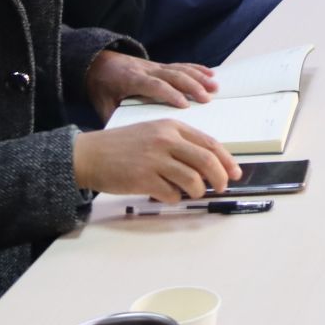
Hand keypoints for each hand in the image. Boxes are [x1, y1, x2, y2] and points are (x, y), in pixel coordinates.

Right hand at [71, 118, 239, 202]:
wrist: (89, 154)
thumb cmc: (122, 146)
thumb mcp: (154, 133)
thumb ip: (179, 143)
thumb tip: (208, 165)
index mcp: (172, 127)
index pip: (210, 143)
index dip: (227, 160)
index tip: (235, 172)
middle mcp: (166, 140)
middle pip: (207, 161)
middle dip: (220, 177)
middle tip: (221, 187)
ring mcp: (155, 160)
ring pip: (192, 180)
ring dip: (197, 191)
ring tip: (192, 193)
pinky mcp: (143, 179)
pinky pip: (171, 194)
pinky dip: (174, 198)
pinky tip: (166, 194)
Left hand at [84, 51, 216, 121]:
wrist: (98, 64)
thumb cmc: (102, 88)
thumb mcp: (103, 105)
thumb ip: (115, 119)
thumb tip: (129, 139)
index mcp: (132, 80)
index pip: (154, 85)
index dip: (169, 94)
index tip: (184, 105)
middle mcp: (147, 71)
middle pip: (173, 75)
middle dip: (192, 86)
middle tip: (207, 99)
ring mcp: (155, 67)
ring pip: (180, 69)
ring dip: (199, 77)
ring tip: (214, 88)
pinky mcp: (161, 66)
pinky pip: (182, 65)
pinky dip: (197, 69)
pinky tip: (210, 74)